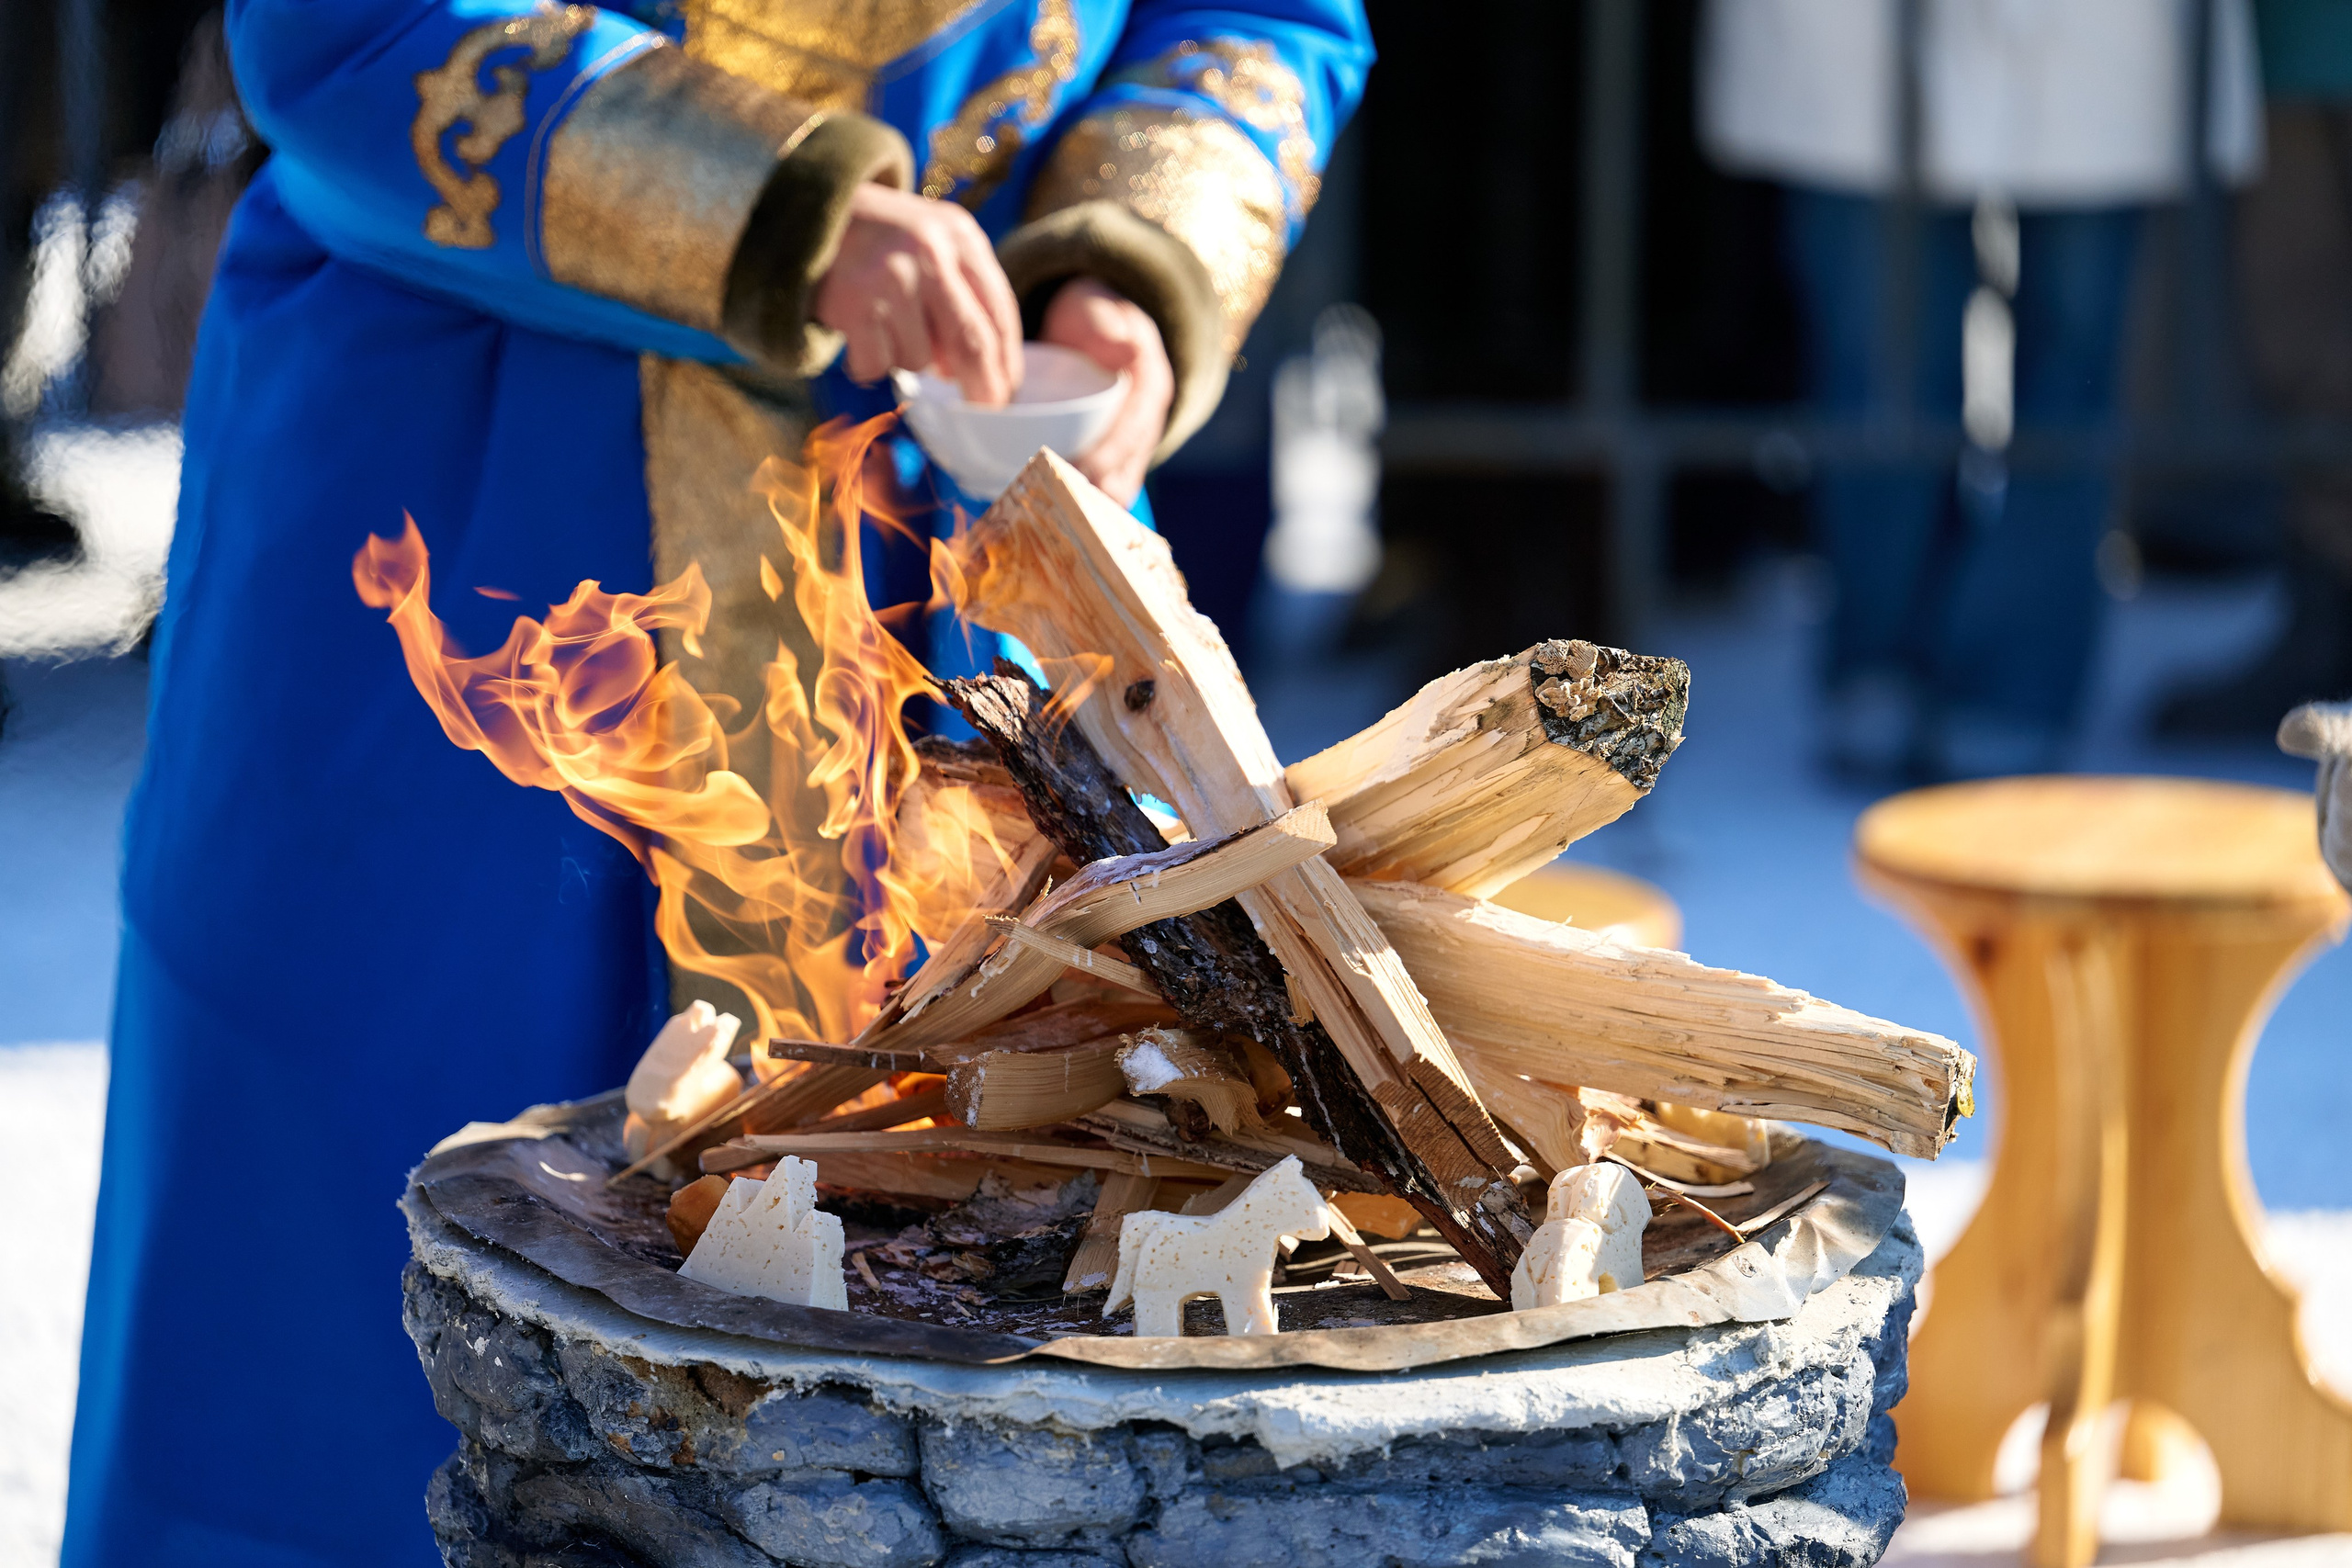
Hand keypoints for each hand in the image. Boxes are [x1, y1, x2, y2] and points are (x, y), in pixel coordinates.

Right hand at [813, 183, 1023, 404]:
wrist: (813, 212)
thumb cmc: (885, 240)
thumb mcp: (935, 244)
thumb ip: (962, 296)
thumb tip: (972, 372)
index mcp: (960, 237)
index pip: (999, 311)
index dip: (1006, 360)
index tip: (1007, 390)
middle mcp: (930, 253)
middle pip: (971, 343)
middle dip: (982, 387)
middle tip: (983, 411)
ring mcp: (891, 278)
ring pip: (919, 360)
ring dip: (905, 358)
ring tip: (886, 324)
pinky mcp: (854, 304)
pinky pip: (877, 365)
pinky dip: (870, 363)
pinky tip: (860, 333)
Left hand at [1040, 277, 1173, 504]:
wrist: (1094, 328)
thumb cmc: (1089, 318)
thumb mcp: (1094, 308)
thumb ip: (1103, 325)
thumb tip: (1125, 347)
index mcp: (1150, 388)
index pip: (1130, 432)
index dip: (1103, 456)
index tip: (1071, 471)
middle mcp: (1147, 424)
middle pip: (1125, 472)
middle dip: (1092, 494)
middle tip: (1054, 509)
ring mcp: (1132, 447)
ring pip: (1117, 491)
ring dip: (1087, 510)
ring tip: (1052, 523)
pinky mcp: (1114, 462)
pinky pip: (1103, 494)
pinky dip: (1082, 511)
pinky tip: (1053, 524)